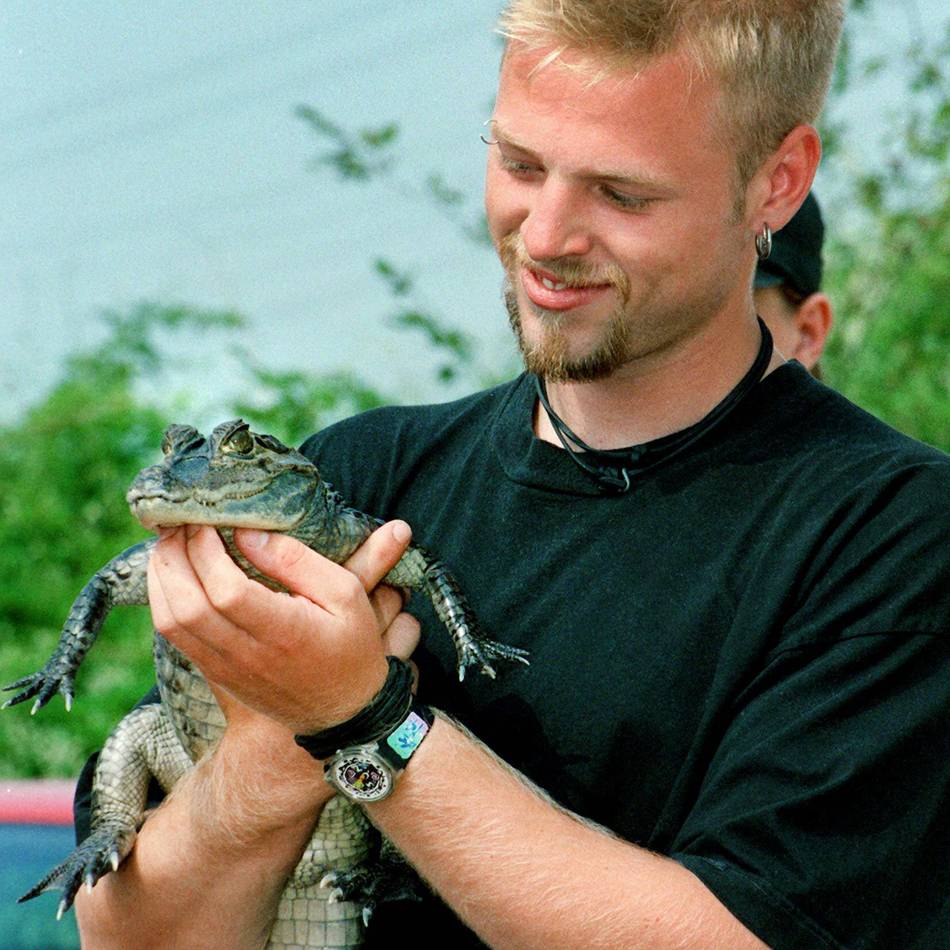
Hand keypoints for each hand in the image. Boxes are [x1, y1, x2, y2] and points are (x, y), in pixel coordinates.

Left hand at [147, 520, 418, 733]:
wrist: (345, 710)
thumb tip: (247, 532)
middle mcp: (248, 654)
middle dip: (175, 557)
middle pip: (187, 605)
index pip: (225, 590)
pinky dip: (164, 598)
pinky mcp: (216, 674)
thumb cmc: (350, 643)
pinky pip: (174, 636)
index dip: (207, 551)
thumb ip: (296, 561)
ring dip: (161, 576)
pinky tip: (173, 572)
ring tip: (171, 542)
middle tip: (180, 522)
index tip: (208, 521)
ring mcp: (226, 668)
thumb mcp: (345, 592)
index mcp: (284, 631)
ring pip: (170, 621)